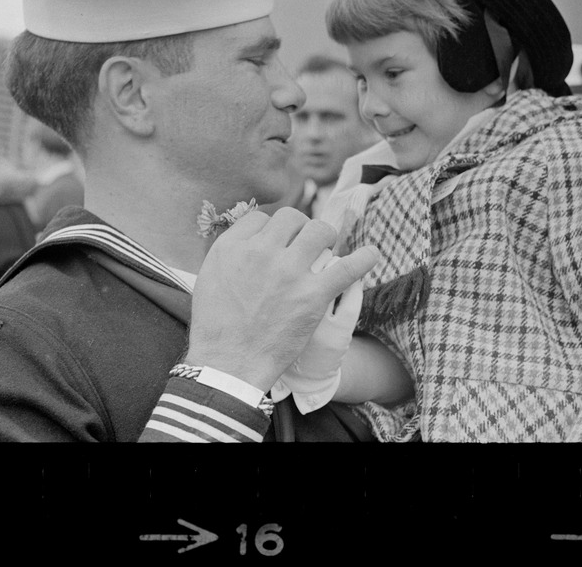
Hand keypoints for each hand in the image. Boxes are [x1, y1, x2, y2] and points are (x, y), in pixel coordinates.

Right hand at [185, 206, 379, 391]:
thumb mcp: (209, 276)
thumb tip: (254, 236)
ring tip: (326, 247)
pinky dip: (362, 259)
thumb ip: (231, 250)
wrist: (229, 364)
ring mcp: (290, 272)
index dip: (271, 230)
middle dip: (298, 227)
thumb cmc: (216, 326)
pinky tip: (372, 254)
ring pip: (318, 231)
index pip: (262, 218)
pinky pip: (346, 268)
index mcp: (234, 247)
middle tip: (301, 244)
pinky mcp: (313, 295)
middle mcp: (262, 252)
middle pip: (291, 218)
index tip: (275, 243)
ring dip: (324, 236)